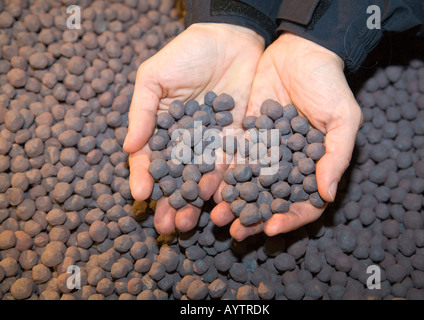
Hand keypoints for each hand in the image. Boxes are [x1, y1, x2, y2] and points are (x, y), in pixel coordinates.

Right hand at [123, 23, 263, 234]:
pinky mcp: (237, 141)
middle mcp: (187, 143)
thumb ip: (142, 112)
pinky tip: (221, 202)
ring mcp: (212, 144)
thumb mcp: (155, 78)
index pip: (150, 159)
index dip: (144, 177)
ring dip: (196, 202)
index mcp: (163, 130)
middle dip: (171, 202)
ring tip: (190, 224)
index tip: (140, 195)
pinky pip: (231, 166)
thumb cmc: (186, 54)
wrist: (229, 39)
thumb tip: (126, 147)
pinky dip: (226, 185)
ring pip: (203, 179)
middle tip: (166, 226)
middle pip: (177, 178)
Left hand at [211, 32, 362, 240]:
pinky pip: (233, 159)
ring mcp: (266, 152)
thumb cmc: (329, 84)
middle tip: (235, 232)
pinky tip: (208, 187)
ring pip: (249, 184)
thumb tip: (327, 195)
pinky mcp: (246, 136)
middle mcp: (288, 165)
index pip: (305, 203)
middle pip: (271, 200)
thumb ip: (336, 156)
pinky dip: (222, 175)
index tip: (272, 228)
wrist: (300, 51)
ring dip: (234, 202)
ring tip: (217, 216)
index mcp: (314, 167)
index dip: (290, 218)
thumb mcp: (342, 118)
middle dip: (254, 217)